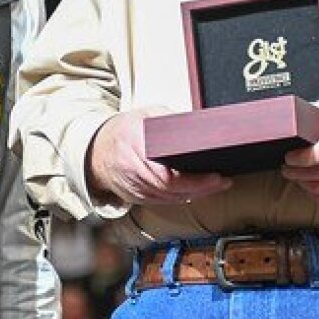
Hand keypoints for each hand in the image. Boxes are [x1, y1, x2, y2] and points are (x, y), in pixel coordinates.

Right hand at [86, 108, 231, 206]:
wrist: (95, 150)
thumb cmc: (122, 131)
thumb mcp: (147, 116)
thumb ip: (170, 121)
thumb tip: (198, 126)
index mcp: (135, 149)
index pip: (168, 176)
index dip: (195, 181)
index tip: (215, 176)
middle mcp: (134, 174)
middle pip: (173, 191)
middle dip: (202, 188)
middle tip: (223, 181)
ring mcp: (135, 190)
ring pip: (171, 199)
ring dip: (195, 194)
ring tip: (216, 185)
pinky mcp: (137, 198)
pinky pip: (164, 202)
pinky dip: (182, 197)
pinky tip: (197, 190)